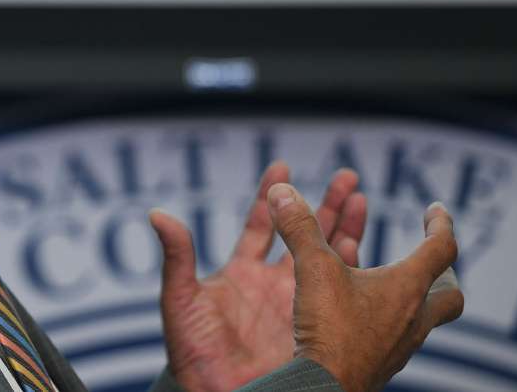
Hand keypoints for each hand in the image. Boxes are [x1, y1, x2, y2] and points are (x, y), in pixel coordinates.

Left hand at [150, 162, 366, 391]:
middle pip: (303, 233)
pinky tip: (359, 246)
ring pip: (326, 257)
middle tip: (346, 176)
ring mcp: (295, 304)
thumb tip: (156, 214)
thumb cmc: (191, 351)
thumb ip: (176, 257)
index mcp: (240, 272)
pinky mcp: (313, 326)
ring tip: (360, 199)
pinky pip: (337, 292)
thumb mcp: (180, 300)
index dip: (270, 194)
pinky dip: (348, 268)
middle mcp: (271, 284)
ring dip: (344, 229)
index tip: (282, 165)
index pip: (259, 223)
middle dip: (324, 203)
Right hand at [269, 183, 463, 391]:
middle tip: (430, 260)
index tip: (436, 210)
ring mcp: (402, 346)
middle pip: (449, 295)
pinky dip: (388, 323)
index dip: (441, 224)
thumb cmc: (330, 331)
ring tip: (389, 287)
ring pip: (423, 320)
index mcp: (407, 288)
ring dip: (412, 298)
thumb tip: (282, 193)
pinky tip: (364, 321)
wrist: (327, 389)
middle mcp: (413, 319)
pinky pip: (398, 339)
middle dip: (443, 275)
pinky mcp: (384, 365)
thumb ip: (300, 229)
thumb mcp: (313, 269)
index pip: (441, 249)